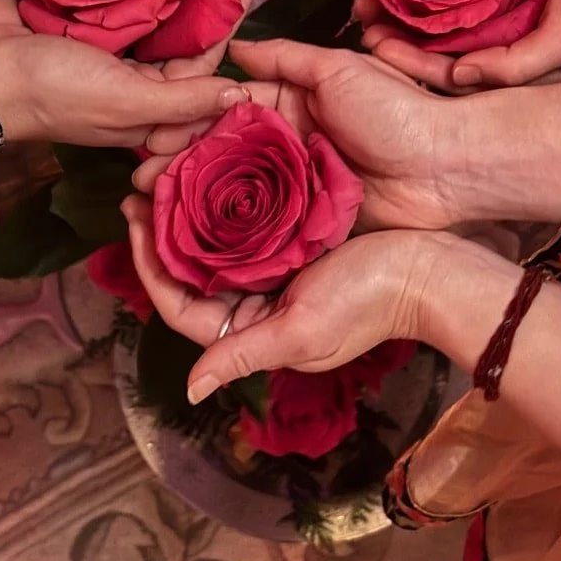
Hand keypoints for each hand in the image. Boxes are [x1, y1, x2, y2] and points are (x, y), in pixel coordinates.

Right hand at [0, 33, 248, 148]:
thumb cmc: (52, 93)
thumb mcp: (125, 102)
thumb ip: (182, 101)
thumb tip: (238, 95)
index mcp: (148, 113)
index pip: (204, 70)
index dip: (228, 29)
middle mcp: (134, 90)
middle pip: (186, 45)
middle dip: (211, 8)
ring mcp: (109, 63)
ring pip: (159, 26)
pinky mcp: (84, 39)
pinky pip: (126, 13)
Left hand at [123, 200, 452, 401]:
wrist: (428, 269)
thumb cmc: (368, 302)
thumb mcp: (302, 330)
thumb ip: (243, 354)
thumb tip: (190, 388)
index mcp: (254, 330)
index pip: (182, 305)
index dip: (149, 269)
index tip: (131, 224)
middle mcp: (259, 303)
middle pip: (194, 271)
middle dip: (162, 234)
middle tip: (141, 189)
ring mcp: (278, 272)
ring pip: (217, 244)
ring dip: (189, 214)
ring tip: (168, 174)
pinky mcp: (298, 242)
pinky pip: (249, 225)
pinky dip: (227, 203)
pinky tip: (213, 172)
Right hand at [134, 39, 476, 230]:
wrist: (447, 166)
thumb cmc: (399, 111)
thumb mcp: (340, 69)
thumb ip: (288, 59)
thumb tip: (237, 45)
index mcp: (295, 105)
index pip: (230, 110)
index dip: (191, 121)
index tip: (153, 132)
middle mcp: (291, 145)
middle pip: (225, 154)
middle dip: (182, 164)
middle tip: (141, 177)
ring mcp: (299, 185)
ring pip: (238, 193)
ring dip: (198, 199)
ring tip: (156, 208)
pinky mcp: (312, 220)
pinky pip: (266, 225)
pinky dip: (233, 231)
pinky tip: (197, 238)